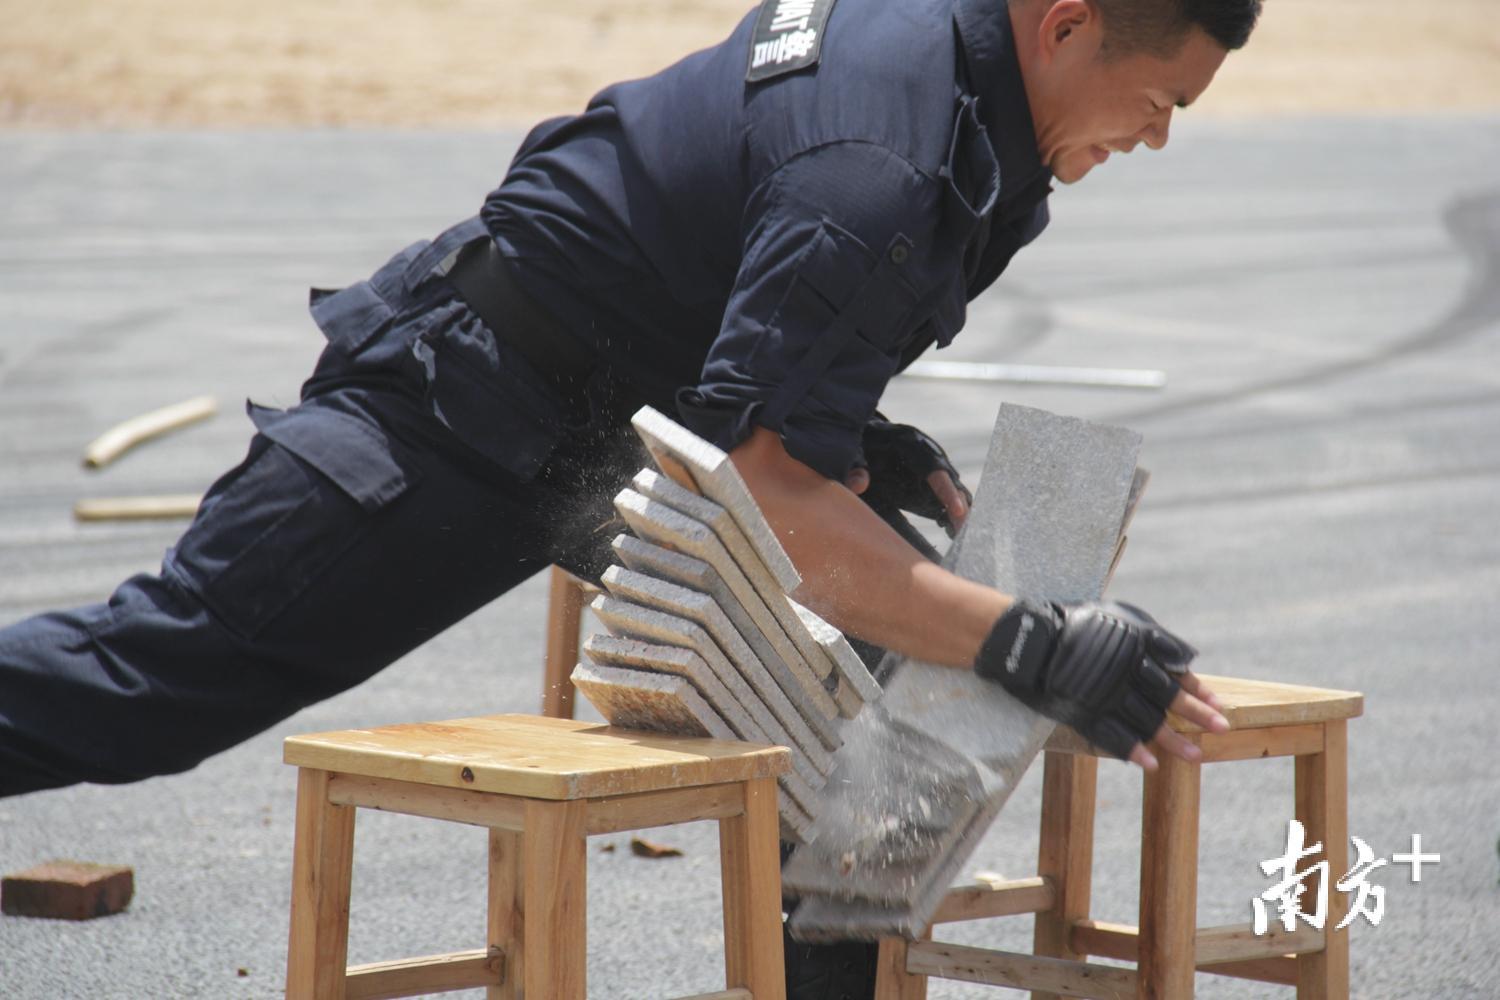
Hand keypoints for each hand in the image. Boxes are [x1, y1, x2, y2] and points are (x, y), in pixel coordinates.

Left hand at [845, 418, 970, 534]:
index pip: (935, 467)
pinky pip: (947, 504)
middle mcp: (929, 456)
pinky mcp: (931, 488)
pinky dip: (951, 519)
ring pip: (955, 494)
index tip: (958, 511)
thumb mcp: (853, 451)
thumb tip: (858, 484)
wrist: (867, 439)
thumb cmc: (861, 444)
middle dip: (960, 508)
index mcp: (911, 444)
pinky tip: (953, 537)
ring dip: (959, 516)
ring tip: (962, 542)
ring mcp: (933, 473)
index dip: (947, 490)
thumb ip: (855, 466)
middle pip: (952, 483)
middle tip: (962, 535)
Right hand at [973, 600, 1228, 768]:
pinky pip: (1113, 735)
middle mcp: (1126, 669)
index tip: (1216, 702)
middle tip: (1221, 728)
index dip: (1197, 688)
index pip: (1175, 668)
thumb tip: (1186, 655)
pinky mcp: (1085, 711)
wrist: (1029, 639)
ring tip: (1194, 755)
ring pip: (1147, 720)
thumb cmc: (1074, 622)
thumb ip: (1154, 635)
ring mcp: (1105, 692)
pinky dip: (1133, 750)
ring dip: (1173, 740)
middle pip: (1168, 696)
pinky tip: (1151, 763)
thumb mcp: (1119, 616)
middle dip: (1197, 714)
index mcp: (1137, 643)